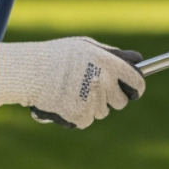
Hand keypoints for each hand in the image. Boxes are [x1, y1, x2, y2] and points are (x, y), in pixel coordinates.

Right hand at [0, 38, 145, 129]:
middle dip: (110, 98)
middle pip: (120, 102)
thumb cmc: (57, 56)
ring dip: (91, 106)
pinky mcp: (81, 116)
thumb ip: (114, 54)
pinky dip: (76, 115)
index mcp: (110, 64)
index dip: (135, 88)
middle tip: (93, 90)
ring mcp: (93, 101)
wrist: (30, 72)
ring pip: (102, 112)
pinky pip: (85, 120)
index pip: (137, 82)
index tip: (132, 91)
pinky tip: (63, 102)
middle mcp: (105, 83)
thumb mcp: (87, 47)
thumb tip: (138, 59)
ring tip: (71, 91)